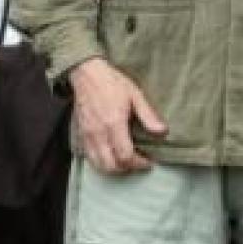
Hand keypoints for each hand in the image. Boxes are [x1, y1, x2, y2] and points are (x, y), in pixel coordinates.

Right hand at [69, 58, 167, 174]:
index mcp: (114, 124)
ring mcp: (87, 136)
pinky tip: (110, 155)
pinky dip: (100, 163)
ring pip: (98, 165)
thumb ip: (148, 116)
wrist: (87, 74)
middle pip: (111, 166)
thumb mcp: (136, 95)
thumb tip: (162, 132)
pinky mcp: (80, 135)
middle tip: (138, 163)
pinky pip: (89, 158)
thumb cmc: (112, 82)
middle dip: (127, 169)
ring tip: (126, 162)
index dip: (139, 163)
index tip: (148, 162)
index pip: (125, 156)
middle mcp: (98, 134)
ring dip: (113, 169)